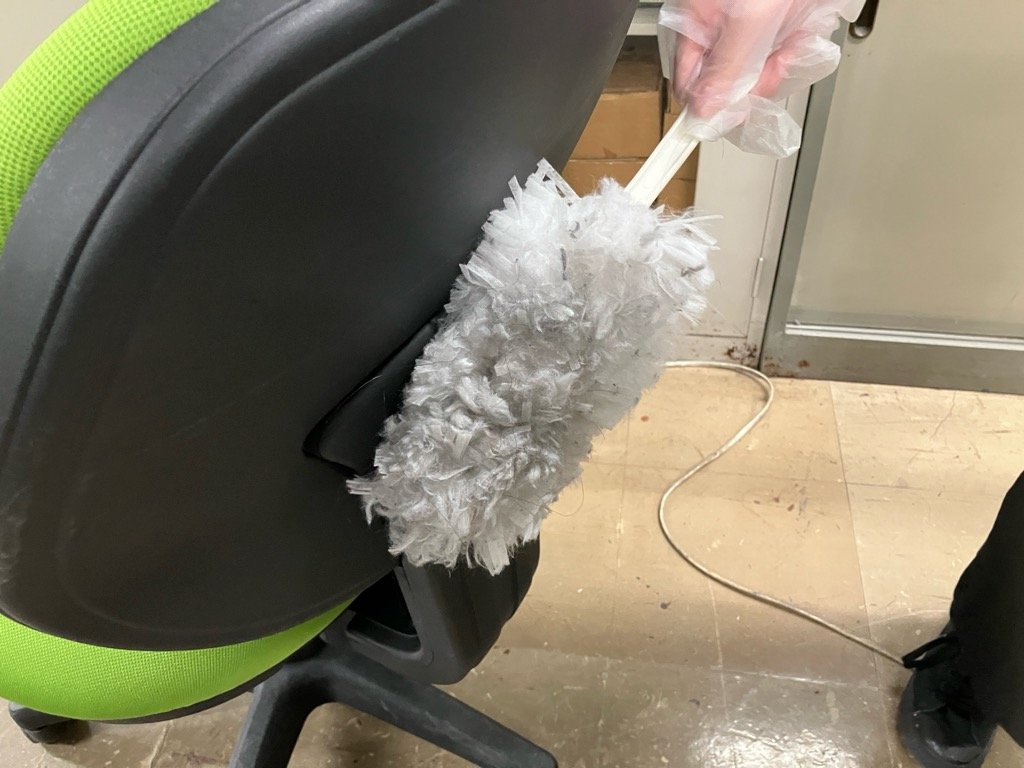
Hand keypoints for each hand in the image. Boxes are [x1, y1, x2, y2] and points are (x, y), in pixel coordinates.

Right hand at [660, 0, 864, 151]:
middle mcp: (715, 27)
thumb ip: (726, 69)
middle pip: (730, 82)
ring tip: (798, 31)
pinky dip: (799, 42)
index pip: (692, 87)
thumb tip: (705, 113)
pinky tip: (804, 26)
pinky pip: (782, 51)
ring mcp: (745, 24)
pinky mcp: (772, 21)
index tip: (732, 123)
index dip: (715, 106)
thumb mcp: (748, 20)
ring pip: (761, 69)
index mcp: (694, 24)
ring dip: (786, 58)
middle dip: (761, 76)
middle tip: (781, 57)